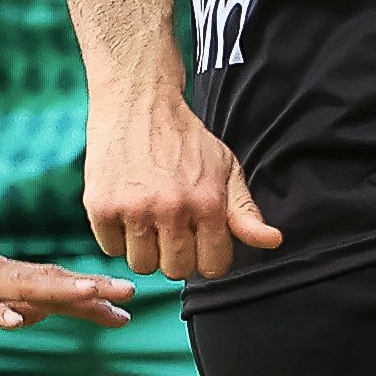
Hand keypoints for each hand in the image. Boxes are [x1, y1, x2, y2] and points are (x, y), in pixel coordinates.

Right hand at [0, 245, 136, 338]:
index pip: (53, 285)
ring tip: (90, 295)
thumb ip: (4, 307)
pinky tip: (17, 325)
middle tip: (129, 295)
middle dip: (89, 288)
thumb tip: (38, 316)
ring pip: (19, 286)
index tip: (126, 310)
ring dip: (57, 290)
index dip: (90, 296)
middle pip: (48, 280)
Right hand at [84, 100, 278, 281]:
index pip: (212, 267)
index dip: (206, 256)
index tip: (198, 239)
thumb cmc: (185, 139)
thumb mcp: (225, 168)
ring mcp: (134, 209)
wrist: (138, 103)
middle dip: (176, 254)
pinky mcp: (101, 206)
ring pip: (142, 266)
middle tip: (171, 226)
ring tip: (147, 218)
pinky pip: (111, 249)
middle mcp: (172, 209)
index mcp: (208, 203)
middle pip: (176, 271)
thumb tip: (274, 241)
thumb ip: (245, 212)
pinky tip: (125, 208)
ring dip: (145, 248)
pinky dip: (117, 235)